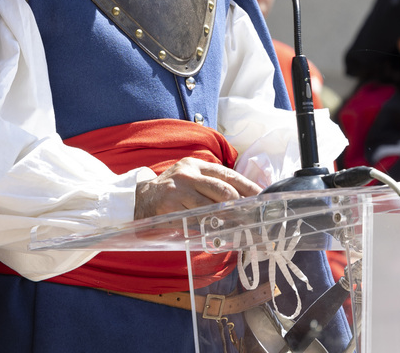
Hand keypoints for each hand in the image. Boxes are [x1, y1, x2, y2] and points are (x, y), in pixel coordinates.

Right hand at [134, 157, 260, 218]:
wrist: (138, 199)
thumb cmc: (171, 192)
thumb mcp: (189, 180)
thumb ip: (210, 185)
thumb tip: (242, 201)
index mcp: (196, 165)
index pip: (228, 174)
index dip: (247, 186)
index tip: (262, 197)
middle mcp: (188, 174)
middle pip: (223, 190)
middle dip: (242, 206)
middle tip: (254, 217)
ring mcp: (178, 189)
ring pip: (211, 206)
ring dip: (229, 219)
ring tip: (241, 227)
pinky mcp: (170, 206)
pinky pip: (195, 220)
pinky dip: (209, 228)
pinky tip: (218, 233)